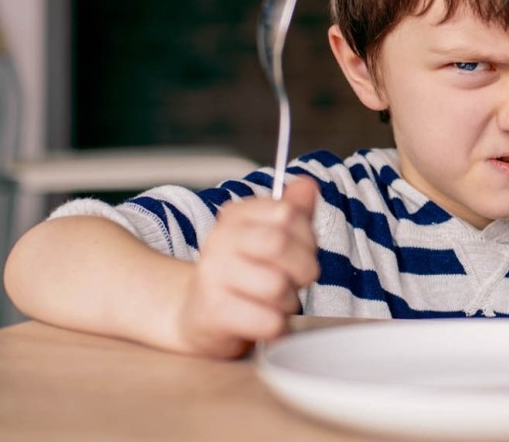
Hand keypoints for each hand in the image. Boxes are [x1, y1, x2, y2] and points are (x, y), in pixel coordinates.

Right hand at [174, 176, 319, 357]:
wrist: (201, 316)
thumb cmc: (246, 275)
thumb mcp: (271, 238)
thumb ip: (293, 211)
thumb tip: (307, 183)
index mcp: (236, 215)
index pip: (288, 213)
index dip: (307, 238)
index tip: (301, 251)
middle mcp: (219, 239)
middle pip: (278, 244)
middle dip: (302, 268)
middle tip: (295, 280)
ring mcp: (213, 275)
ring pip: (277, 286)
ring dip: (288, 302)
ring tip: (274, 302)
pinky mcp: (213, 312)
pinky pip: (268, 321)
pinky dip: (277, 326)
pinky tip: (263, 321)